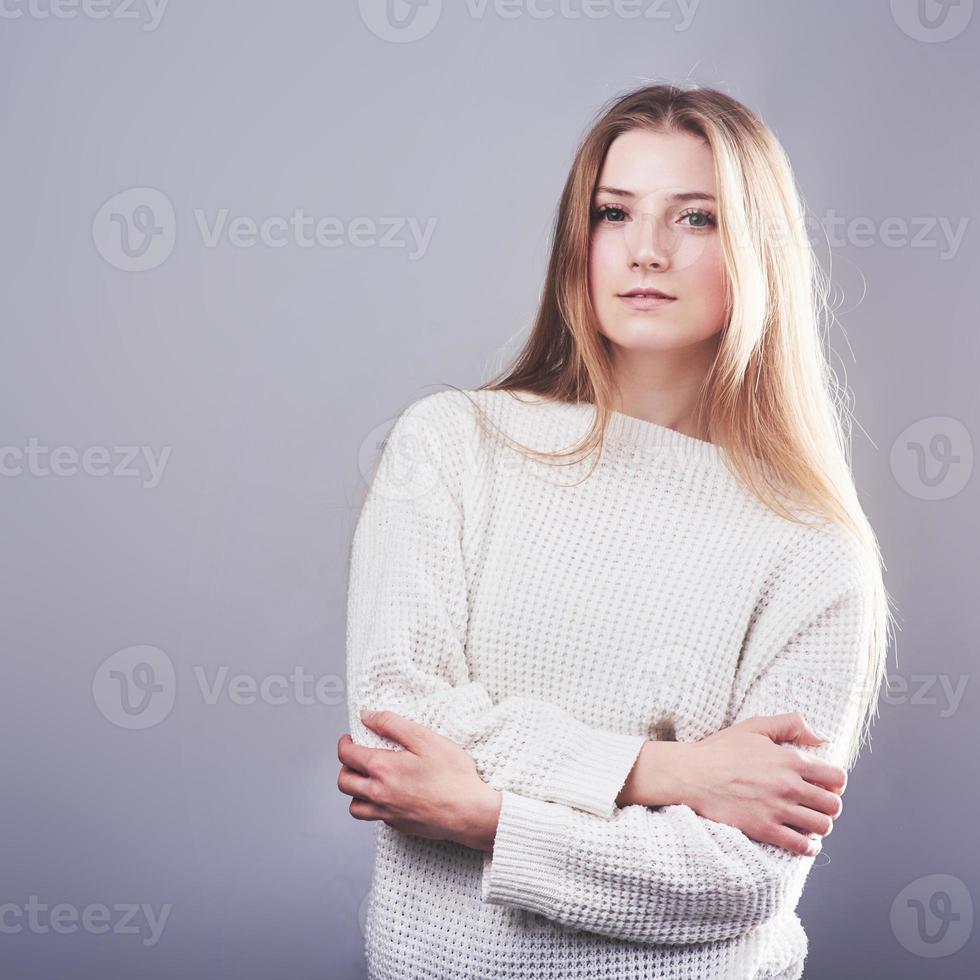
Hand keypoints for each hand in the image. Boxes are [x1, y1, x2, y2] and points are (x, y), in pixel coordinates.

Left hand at [337, 709, 501, 851]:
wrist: (469, 812)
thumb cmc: (452, 775)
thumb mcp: (424, 738)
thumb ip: (391, 724)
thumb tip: (367, 716)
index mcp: (382, 768)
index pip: (346, 755)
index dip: (344, 743)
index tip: (350, 738)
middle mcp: (378, 793)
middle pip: (344, 782)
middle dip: (346, 766)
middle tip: (359, 757)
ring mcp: (387, 813)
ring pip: (354, 806)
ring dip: (356, 791)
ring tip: (370, 780)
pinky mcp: (399, 826)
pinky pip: (375, 817)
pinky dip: (376, 806)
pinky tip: (392, 795)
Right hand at [678, 712, 846, 855]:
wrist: (691, 775)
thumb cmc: (720, 750)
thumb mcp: (755, 726)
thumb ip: (791, 724)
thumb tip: (822, 738)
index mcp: (790, 760)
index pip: (837, 777)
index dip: (835, 783)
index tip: (825, 785)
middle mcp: (789, 786)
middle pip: (833, 805)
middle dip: (829, 805)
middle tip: (816, 805)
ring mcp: (778, 809)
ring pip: (823, 826)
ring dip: (820, 826)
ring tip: (808, 822)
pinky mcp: (765, 829)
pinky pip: (802, 846)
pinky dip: (809, 846)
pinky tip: (803, 840)